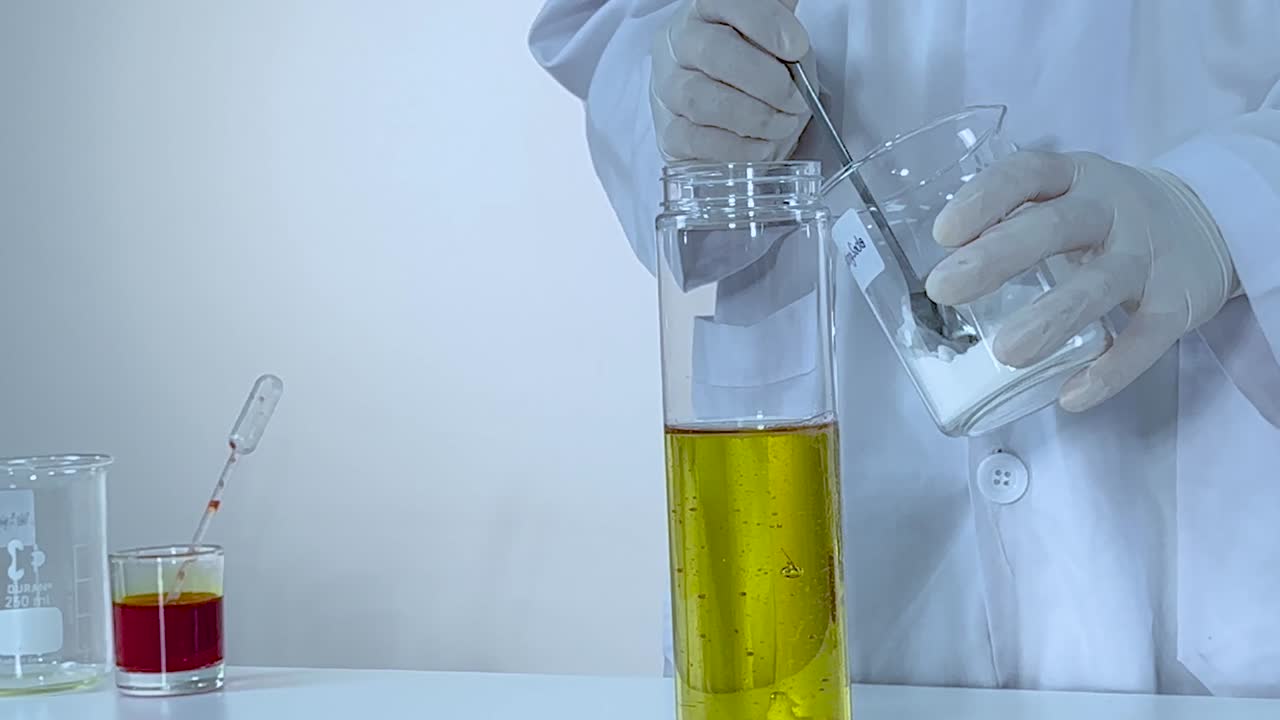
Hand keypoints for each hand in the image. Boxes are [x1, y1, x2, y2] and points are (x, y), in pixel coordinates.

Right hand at [650, 0, 811, 161]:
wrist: (731, 113)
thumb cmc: (754, 70)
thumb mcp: (774, 38)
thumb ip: (784, 29)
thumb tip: (797, 43)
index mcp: (704, 10)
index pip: (724, 2)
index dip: (764, 24)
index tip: (797, 47)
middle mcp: (679, 45)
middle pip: (711, 51)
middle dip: (764, 79)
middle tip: (797, 100)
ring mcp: (668, 88)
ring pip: (698, 97)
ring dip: (752, 116)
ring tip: (783, 125)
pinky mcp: (669, 132)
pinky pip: (694, 139)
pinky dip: (735, 147)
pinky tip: (762, 146)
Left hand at [926, 151, 1239, 411]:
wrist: (1211, 220)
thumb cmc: (1108, 218)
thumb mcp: (1067, 200)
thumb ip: (1015, 225)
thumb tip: (947, 275)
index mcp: (1074, 178)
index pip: (1027, 174)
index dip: (984, 199)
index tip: (943, 234)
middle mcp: (1111, 208)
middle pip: (1055, 226)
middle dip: (998, 256)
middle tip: (945, 289)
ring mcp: (1147, 254)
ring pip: (1100, 283)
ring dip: (1052, 316)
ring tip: (1007, 352)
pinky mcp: (1177, 300)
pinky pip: (1145, 338)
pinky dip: (1111, 369)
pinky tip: (1072, 395)